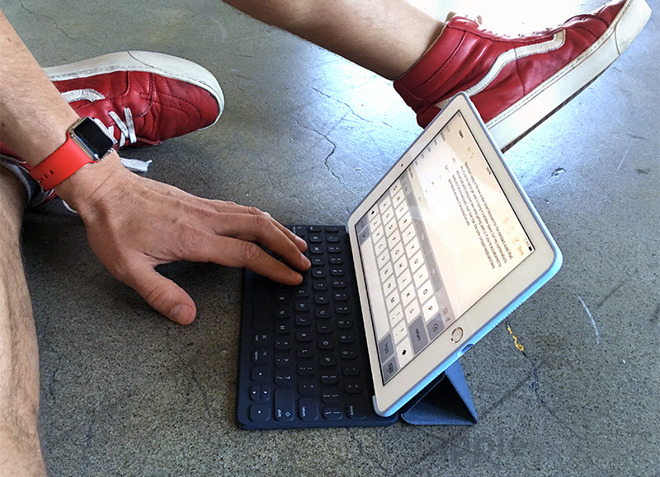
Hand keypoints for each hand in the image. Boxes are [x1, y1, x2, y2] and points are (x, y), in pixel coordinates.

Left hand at [56, 153, 309, 324]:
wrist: (105, 189)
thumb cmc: (115, 228)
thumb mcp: (129, 269)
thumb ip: (161, 293)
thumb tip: (188, 316)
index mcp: (194, 238)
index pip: (245, 254)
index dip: (273, 267)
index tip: (293, 277)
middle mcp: (206, 219)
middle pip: (259, 227)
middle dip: (287, 244)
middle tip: (305, 260)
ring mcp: (205, 206)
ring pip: (253, 214)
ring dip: (278, 229)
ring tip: (296, 242)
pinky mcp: (200, 201)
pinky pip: (240, 208)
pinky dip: (261, 218)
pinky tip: (265, 225)